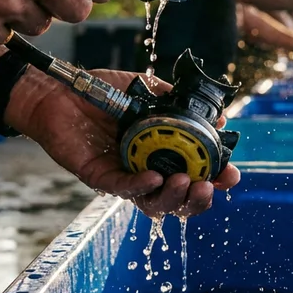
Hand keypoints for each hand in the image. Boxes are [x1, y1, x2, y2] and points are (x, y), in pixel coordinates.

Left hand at [7, 69, 240, 217]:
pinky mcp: (99, 177)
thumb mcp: (148, 91)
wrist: (62, 89)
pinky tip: (153, 178)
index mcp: (161, 153)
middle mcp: (145, 170)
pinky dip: (140, 186)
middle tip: (210, 187)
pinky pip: (122, 188)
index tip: (231, 175)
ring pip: (152, 203)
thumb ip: (179, 104)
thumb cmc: (103, 91)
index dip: (214, 179)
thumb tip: (219, 118)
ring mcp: (123, 176)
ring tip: (185, 181)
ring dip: (172, 197)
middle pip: (177, 199)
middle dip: (198, 198)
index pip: (193, 174)